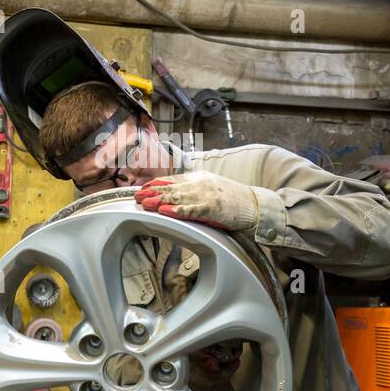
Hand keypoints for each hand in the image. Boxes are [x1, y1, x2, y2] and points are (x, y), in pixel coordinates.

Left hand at [133, 171, 258, 231]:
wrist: (253, 204)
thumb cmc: (232, 200)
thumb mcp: (210, 189)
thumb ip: (193, 191)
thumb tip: (174, 196)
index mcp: (198, 179)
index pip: (172, 180)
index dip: (155, 184)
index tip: (141, 189)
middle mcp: (199, 184)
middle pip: (171, 188)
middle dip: (152, 192)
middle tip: (136, 197)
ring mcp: (205, 195)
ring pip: (177, 198)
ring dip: (159, 201)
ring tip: (145, 204)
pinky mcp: (212, 208)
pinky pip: (191, 210)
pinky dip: (177, 211)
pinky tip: (166, 212)